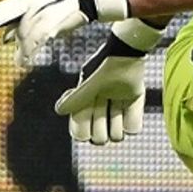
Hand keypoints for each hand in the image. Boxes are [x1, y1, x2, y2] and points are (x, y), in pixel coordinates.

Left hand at [0, 0, 129, 64]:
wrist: (82, 2)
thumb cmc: (56, 10)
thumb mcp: (35, 16)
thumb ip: (19, 26)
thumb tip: (4, 39)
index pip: (1, 11)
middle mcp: (29, 0)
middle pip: (7, 14)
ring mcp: (41, 8)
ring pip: (24, 30)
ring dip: (21, 47)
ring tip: (20, 61)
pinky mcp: (53, 19)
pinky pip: (38, 37)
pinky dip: (31, 49)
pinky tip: (25, 60)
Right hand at [54, 19, 163, 143]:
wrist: (129, 52)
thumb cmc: (105, 66)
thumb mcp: (90, 83)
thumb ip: (76, 98)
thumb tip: (58, 110)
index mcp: (86, 104)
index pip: (81, 132)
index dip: (82, 129)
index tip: (86, 115)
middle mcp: (100, 109)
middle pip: (98, 139)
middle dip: (101, 128)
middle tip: (103, 107)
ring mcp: (117, 108)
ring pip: (116, 137)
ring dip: (117, 124)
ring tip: (118, 105)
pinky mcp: (133, 106)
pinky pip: (134, 128)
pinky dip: (132, 120)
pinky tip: (130, 103)